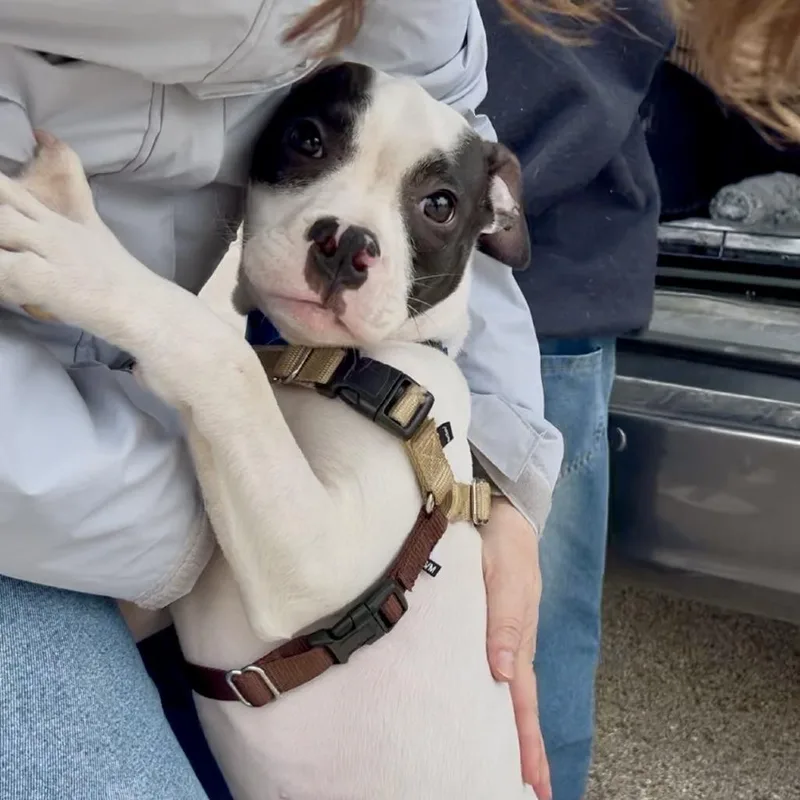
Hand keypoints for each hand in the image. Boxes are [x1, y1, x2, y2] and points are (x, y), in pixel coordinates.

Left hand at [482, 497, 550, 799]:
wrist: (503, 513)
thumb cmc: (504, 544)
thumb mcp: (505, 580)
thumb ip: (503, 624)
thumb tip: (502, 675)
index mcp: (520, 641)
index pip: (522, 703)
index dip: (526, 744)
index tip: (532, 785)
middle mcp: (514, 644)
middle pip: (520, 706)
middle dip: (525, 750)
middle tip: (528, 791)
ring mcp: (506, 634)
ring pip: (510, 692)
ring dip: (513, 729)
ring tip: (513, 765)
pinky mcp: (494, 622)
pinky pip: (499, 668)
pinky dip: (500, 697)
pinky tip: (490, 705)